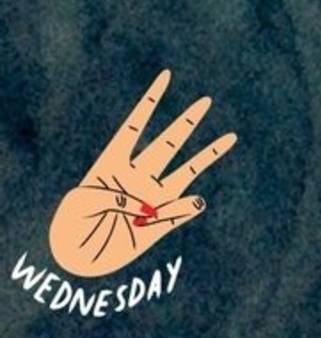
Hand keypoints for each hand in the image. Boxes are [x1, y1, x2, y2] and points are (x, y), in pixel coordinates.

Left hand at [49, 69, 235, 277]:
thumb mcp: (82, 204)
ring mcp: (150, 199)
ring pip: (186, 171)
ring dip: (208, 155)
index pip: (135, 124)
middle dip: (187, 122)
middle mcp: (137, 176)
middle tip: (206, 100)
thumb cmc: (72, 227)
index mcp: (113, 163)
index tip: (166, 76)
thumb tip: (149, 207)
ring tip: (230, 137)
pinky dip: (188, 208)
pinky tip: (196, 202)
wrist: (75, 261)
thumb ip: (115, 198)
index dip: (151, 100)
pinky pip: (180, 212)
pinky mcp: (157, 225)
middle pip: (168, 142)